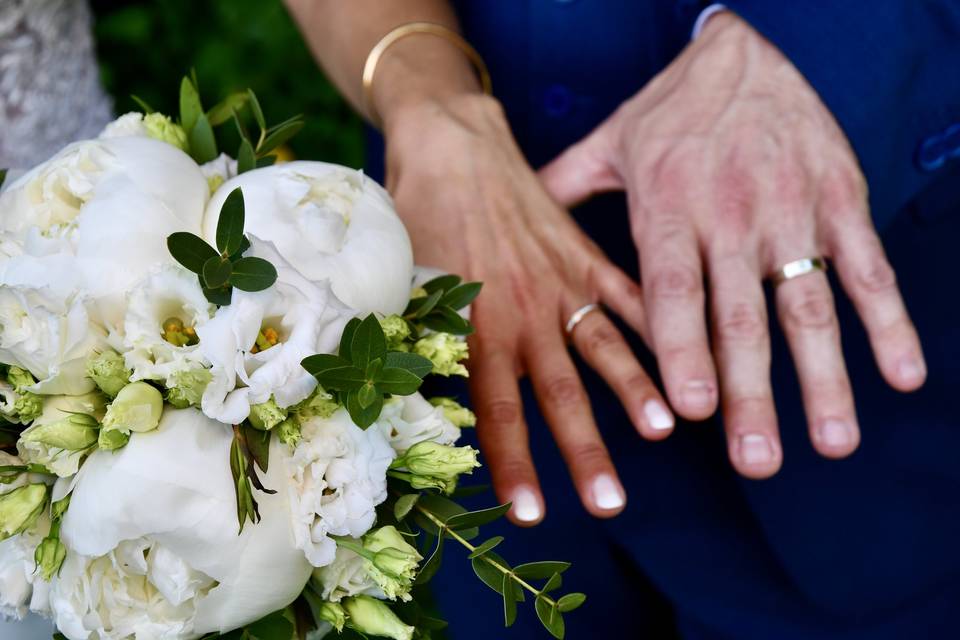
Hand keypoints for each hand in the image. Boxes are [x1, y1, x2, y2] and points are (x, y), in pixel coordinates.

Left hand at [384, 93, 673, 522]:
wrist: (450, 141)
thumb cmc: (415, 214)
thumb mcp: (402, 281)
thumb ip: (419, 341)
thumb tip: (414, 404)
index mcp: (472, 322)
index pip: (493, 407)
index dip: (511, 464)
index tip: (529, 513)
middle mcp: (523, 310)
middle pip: (557, 393)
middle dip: (583, 452)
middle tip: (608, 505)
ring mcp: (560, 281)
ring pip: (603, 347)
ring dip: (634, 392)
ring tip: (664, 431)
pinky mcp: (584, 253)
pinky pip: (626, 294)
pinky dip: (655, 326)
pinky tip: (684, 355)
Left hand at [539, 12, 925, 477]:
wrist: (749, 47)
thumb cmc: (672, 109)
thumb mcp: (608, 145)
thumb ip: (562, 193)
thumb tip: (509, 233)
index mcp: (669, 207)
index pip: (676, 288)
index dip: (685, 348)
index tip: (692, 409)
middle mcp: (731, 216)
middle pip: (743, 316)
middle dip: (753, 391)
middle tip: (757, 459)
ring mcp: (792, 211)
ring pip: (809, 304)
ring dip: (825, 376)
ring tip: (832, 441)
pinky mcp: (840, 201)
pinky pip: (867, 268)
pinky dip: (889, 321)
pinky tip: (902, 375)